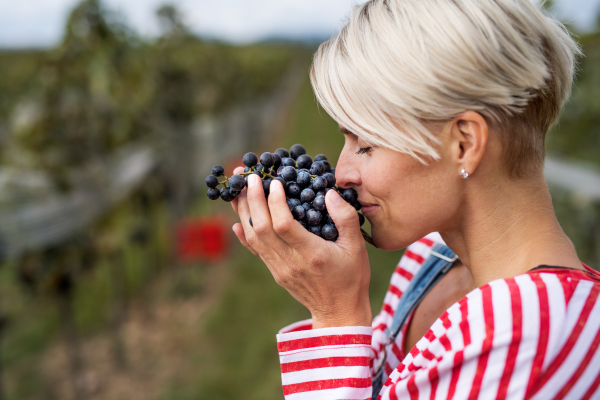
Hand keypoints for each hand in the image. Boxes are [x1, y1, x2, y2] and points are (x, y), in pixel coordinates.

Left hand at [230, 167, 371, 328]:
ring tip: (240, 191)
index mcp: (311, 254)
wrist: (339, 312)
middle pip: (262, 228)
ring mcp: (279, 269)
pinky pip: (255, 251)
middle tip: (249, 177)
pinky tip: (237, 221)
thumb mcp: (357, 247)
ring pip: (254, 238)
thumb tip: (329, 193)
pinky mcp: (275, 273)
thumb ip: (345, 218)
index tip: (274, 182)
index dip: (274, 201)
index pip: (283, 224)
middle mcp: (290, 262)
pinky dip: (243, 235)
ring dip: (244, 212)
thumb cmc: (351, 277)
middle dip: (252, 199)